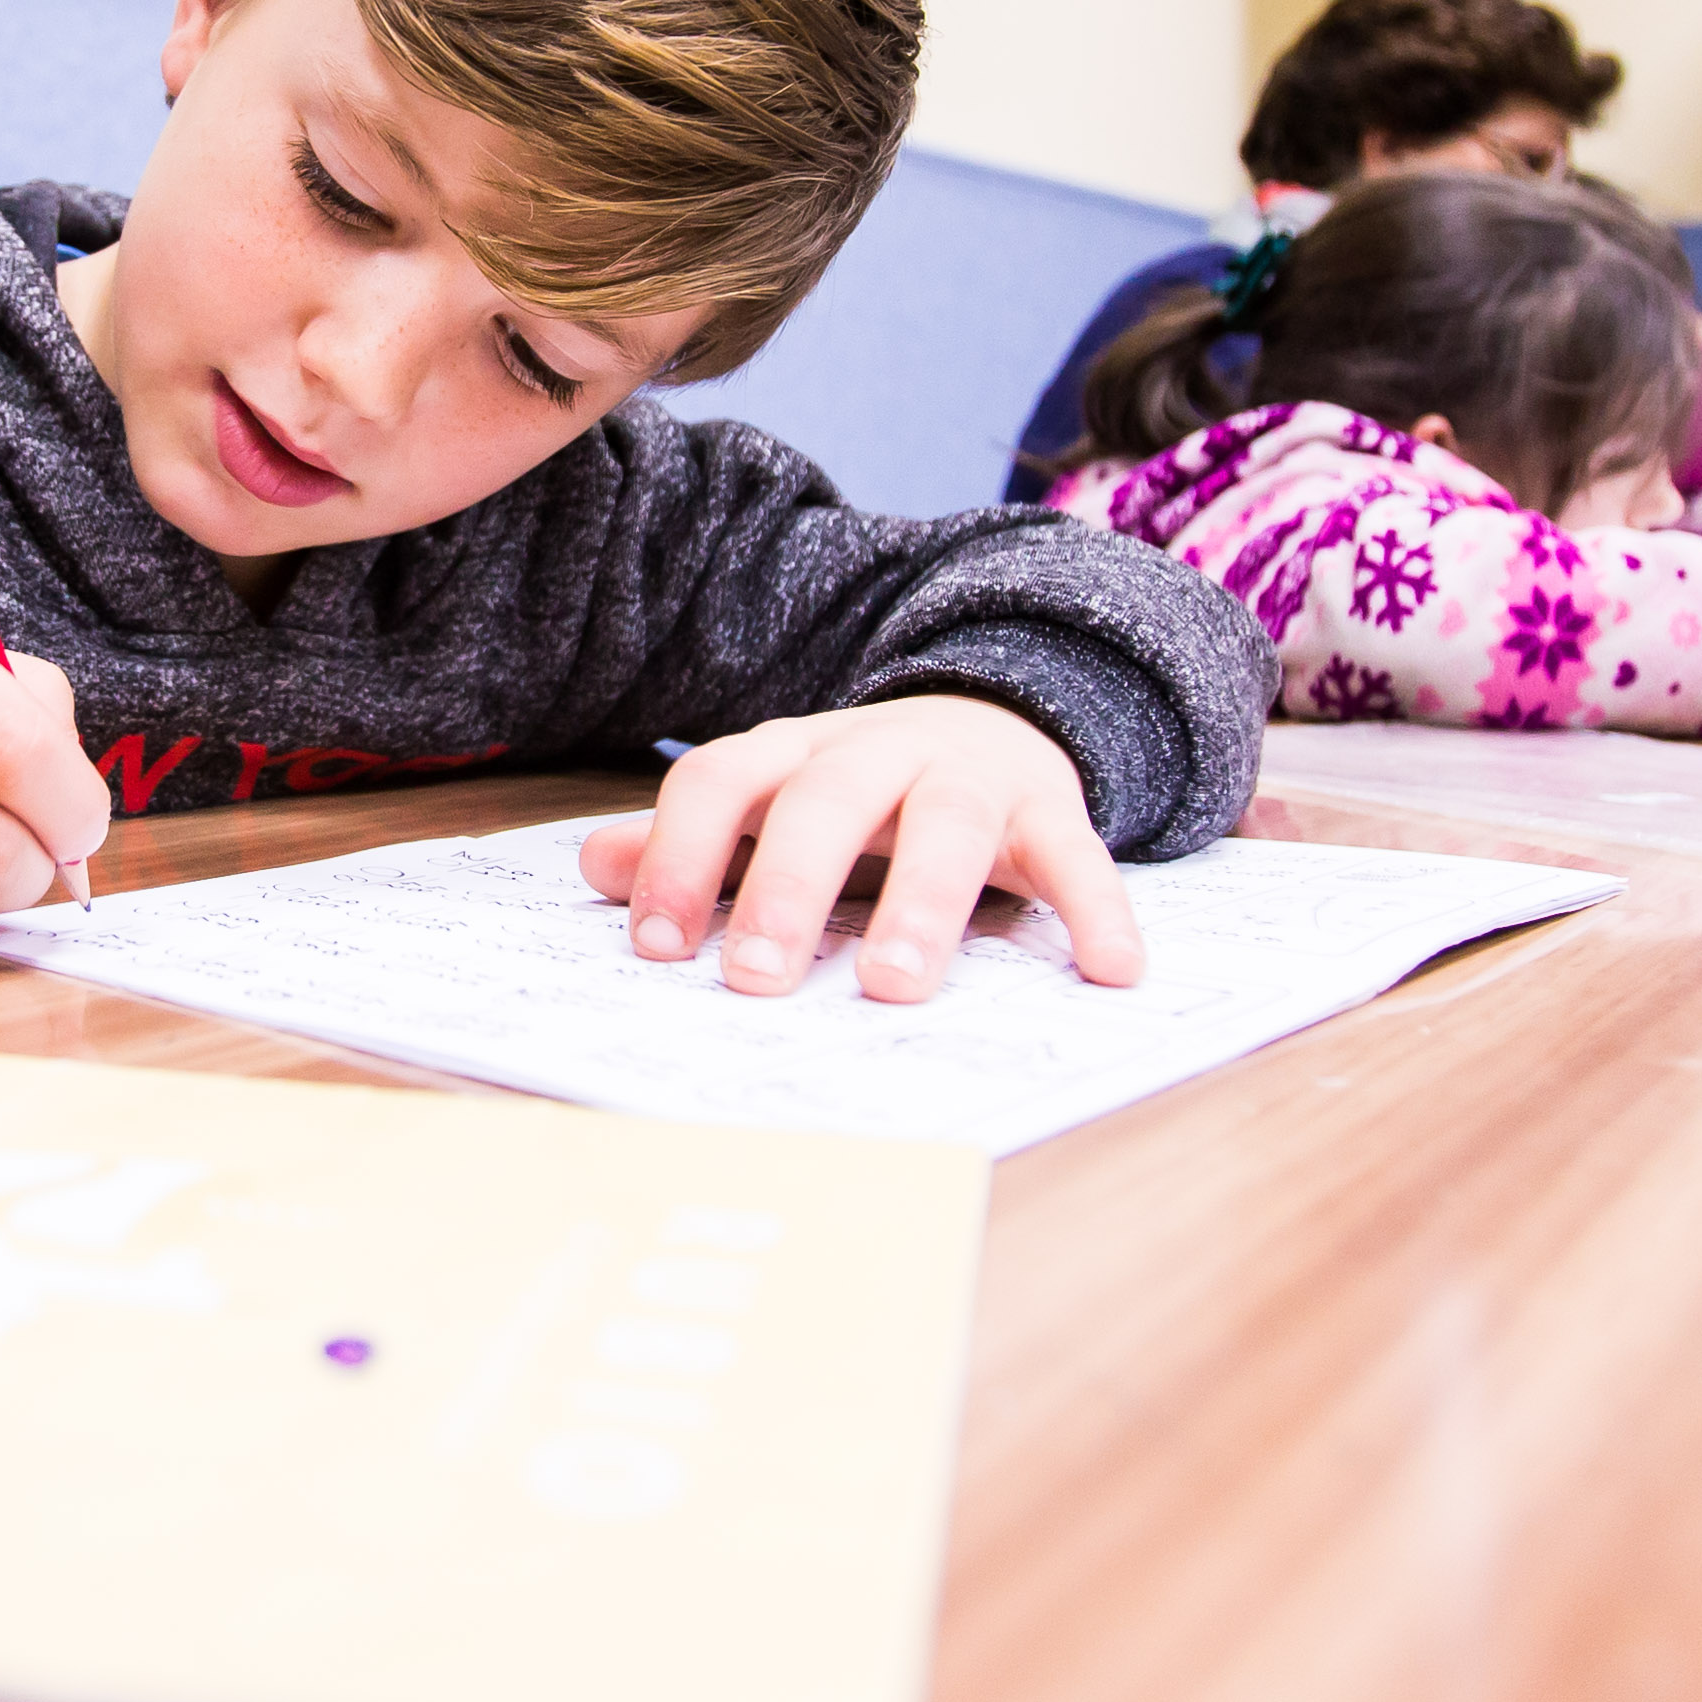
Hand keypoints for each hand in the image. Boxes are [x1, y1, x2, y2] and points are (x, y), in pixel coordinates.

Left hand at [574, 697, 1138, 1005]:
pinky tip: (1110, 971)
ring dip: (921, 904)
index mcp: (794, 751)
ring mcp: (969, 775)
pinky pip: (1079, 855)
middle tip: (758, 981)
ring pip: (944, 826)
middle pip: (825, 803)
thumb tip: (591, 869)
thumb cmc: (860, 793)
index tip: (658, 948)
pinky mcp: (1050, 809)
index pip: (721, 780)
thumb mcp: (773, 804)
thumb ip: (692, 841)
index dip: (683, 856)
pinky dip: (1098, 909)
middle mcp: (878, 751)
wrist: (993, 717)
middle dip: (787, 890)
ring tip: (894, 984)